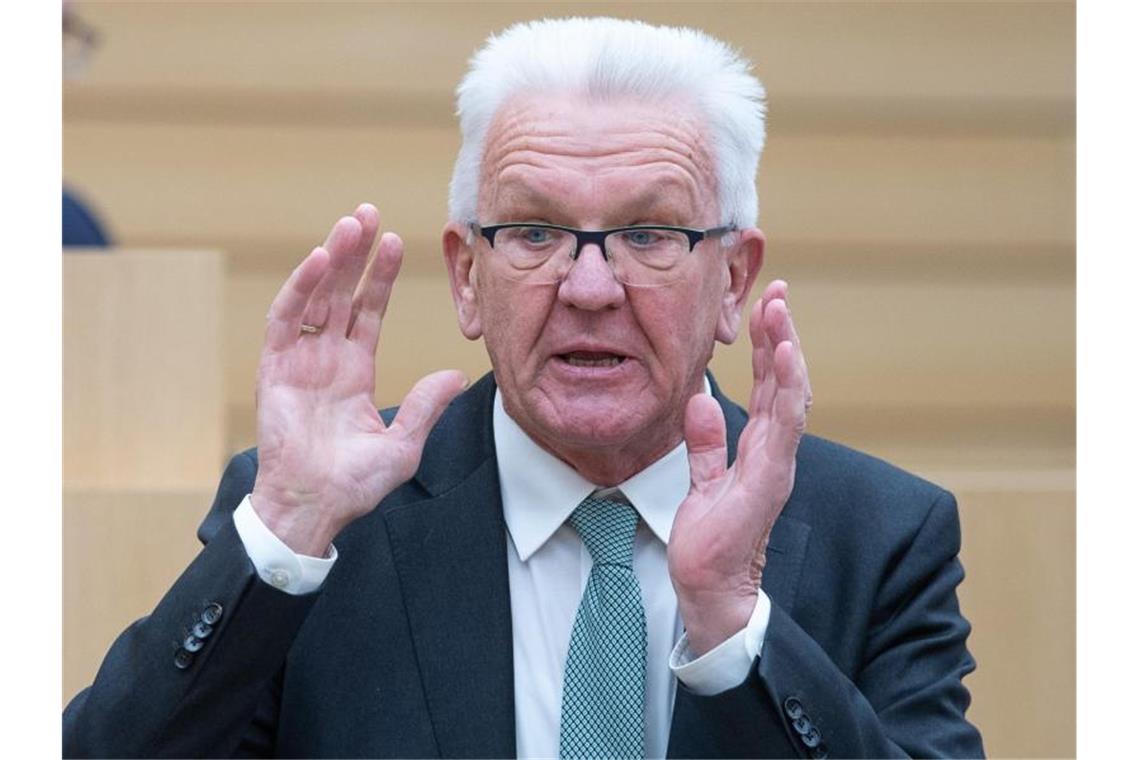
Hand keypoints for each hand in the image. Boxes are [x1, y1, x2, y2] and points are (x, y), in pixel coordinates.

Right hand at [251, 204, 467, 554]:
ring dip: (332, 259)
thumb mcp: (404, 443)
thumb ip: (427, 406)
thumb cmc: (355, 484)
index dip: (380, 277)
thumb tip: (457, 374)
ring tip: (351, 223)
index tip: (396, 241)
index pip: (368, 311)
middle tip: (368, 212)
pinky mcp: (276, 369)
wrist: (315, 508)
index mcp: (354, 370)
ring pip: (316, 296)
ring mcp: (300, 360)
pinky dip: (301, 288)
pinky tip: (322, 260)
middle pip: (341, 293)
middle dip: (356, 253)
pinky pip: (287, 320)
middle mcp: (326, 358)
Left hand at [668, 280, 810, 654]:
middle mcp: (774, 450)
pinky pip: (782, 426)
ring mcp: (776, 463)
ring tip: (780, 311)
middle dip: (781, 334)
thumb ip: (705, 442)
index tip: (765, 305)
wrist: (710, 586)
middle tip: (776, 290)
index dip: (768, 345)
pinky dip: (786, 388)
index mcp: (759, 447)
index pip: (768, 385)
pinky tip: (784, 356)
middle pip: (784, 381)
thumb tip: (700, 400)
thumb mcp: (700, 478)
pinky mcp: (769, 478)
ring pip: (790, 396)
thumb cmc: (708, 539)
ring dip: (786, 351)